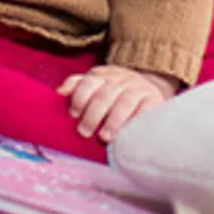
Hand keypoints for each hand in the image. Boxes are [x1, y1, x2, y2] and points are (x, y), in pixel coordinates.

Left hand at [57, 65, 177, 145]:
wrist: (149, 83)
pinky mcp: (154, 99)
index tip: (73, 114)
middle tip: (84, 132)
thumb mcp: (94, 83)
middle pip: (105, 95)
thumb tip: (59, 92)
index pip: (89, 82)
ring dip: (113, 121)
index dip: (79, 97)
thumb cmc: (114, 90)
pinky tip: (129, 133)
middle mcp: (120, 80)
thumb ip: (76, 86)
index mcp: (102, 76)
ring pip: (125, 102)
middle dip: (92, 114)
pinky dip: (137, 120)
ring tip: (104, 138)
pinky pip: (146, 109)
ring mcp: (138, 88)